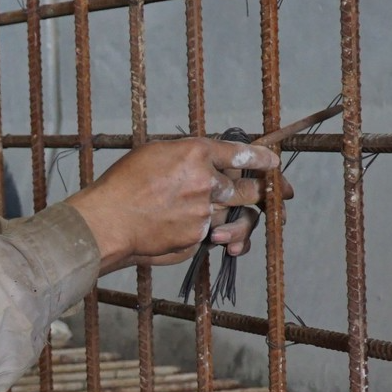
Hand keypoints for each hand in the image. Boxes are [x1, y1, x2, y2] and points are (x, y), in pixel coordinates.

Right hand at [63, 137, 293, 274]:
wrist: (108, 221)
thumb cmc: (122, 184)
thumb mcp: (155, 153)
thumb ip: (186, 156)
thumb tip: (206, 159)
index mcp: (195, 153)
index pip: (240, 152)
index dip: (262, 156)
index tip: (274, 161)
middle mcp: (206, 180)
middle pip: (250, 187)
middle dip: (270, 191)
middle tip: (283, 193)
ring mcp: (203, 210)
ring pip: (233, 215)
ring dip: (237, 220)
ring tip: (232, 225)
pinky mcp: (197, 236)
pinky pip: (213, 234)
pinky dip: (213, 236)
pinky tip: (206, 240)